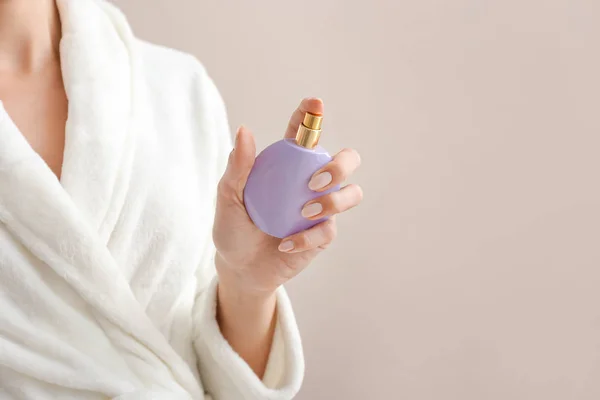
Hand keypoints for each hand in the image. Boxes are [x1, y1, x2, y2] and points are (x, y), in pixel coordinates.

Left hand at [213, 98, 362, 296]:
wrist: (239, 268)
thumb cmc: (233, 228)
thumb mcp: (228, 197)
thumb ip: (238, 166)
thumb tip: (244, 130)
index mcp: (289, 164)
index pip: (305, 134)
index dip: (312, 116)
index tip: (314, 104)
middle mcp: (311, 182)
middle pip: (346, 160)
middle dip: (342, 164)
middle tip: (317, 179)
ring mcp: (322, 208)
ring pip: (351, 193)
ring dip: (333, 201)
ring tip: (304, 212)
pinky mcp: (323, 235)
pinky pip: (328, 230)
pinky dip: (306, 237)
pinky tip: (285, 245)